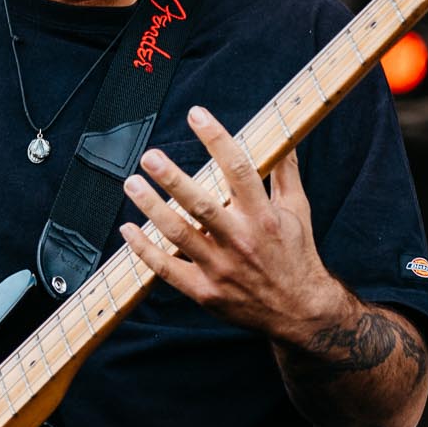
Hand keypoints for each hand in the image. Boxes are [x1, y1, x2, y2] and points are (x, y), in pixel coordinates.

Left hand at [117, 105, 347, 342]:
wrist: (299, 312)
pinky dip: (144, 250)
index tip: (197, 115)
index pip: (239, 169)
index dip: (217, 139)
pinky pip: (167, 269)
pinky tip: (128, 230)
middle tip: (150, 156)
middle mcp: (240, 240)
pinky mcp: (204, 291)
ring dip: (151, 208)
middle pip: (201, 204)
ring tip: (132, 184)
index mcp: (264, 216)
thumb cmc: (296, 255)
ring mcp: (220, 268)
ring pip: (178, 234)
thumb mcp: (298, 211)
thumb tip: (283, 136)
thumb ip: (285, 172)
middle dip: (172, 179)